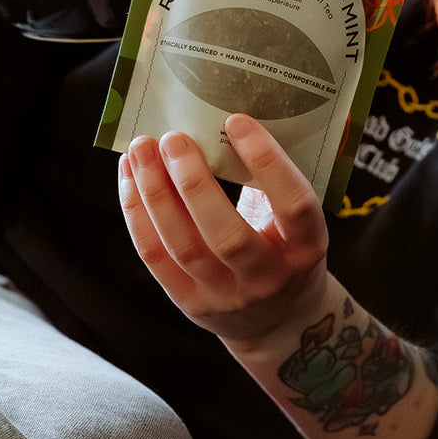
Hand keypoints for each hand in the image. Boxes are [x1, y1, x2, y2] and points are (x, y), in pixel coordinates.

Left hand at [119, 113, 329, 353]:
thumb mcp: (299, 221)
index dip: (268, 161)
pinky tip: (130, 177)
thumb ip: (277, 180)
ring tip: (141, 150)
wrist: (280, 321)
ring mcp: (226, 295)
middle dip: (194, 182)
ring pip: (183, 246)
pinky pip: (156, 258)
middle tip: (173, 137)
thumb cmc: (289, 247)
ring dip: (156, 194)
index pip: (293, 204)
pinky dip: (138, 214)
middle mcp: (268, 277)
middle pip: (226, 234)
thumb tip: (242, 116)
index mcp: (307, 247)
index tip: (237, 120)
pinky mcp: (190, 304)